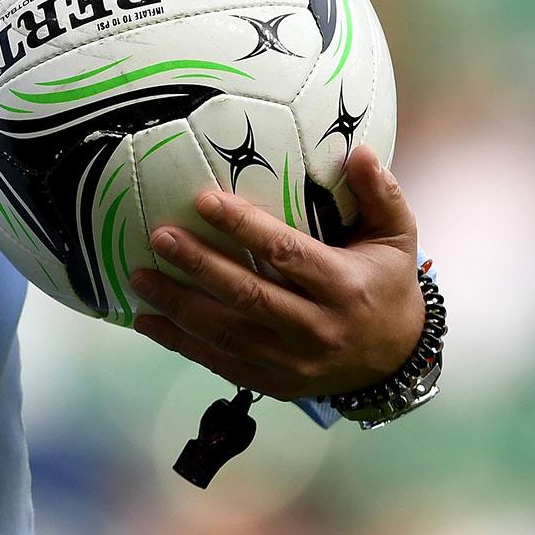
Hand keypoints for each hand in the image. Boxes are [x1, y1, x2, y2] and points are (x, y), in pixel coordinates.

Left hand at [127, 144, 423, 400]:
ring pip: (227, 333)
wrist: (396, 360)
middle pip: (249, 295)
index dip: (244, 228)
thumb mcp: (397, 239)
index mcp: (344, 287)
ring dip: (178, 305)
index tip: (204, 200)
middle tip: (160, 236)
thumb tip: (362, 151)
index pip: (287, 253)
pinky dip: (180, 343)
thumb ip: (381, 195)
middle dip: (199, 265)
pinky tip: (146, 321)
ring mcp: (294, 362)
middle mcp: (318, 329)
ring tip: (138, 276)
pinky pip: (220, 363)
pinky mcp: (275, 383)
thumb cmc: (388, 286)